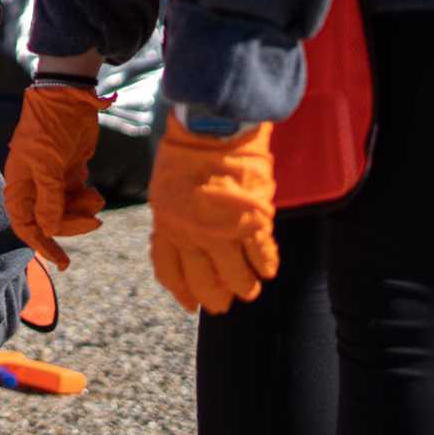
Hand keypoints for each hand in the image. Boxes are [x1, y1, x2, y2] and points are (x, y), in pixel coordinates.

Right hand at [1, 80, 106, 268]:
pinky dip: (88, 201)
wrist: (68, 99)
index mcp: (19, 185)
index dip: (40, 245)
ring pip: (66, 211)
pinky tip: (95, 194)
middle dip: (71, 225)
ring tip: (96, 200)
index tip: (60, 261)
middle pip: (49, 220)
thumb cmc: (49, 129)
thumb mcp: (47, 164)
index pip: (24, 224)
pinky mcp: (69, 173)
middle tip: (94, 222)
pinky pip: (77, 198)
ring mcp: (52, 180)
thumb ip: (49, 199)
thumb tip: (49, 230)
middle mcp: (33, 186)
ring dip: (82, 211)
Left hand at [148, 115, 278, 312]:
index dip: (181, 291)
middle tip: (224, 305)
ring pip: (235, 276)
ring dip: (244, 287)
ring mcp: (220, 230)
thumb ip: (173, 217)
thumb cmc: (187, 152)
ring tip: (250, 290)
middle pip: (203, 281)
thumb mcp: (165, 187)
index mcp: (166, 223)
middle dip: (214, 298)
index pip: (169, 270)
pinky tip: (268, 270)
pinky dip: (266, 265)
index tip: (190, 305)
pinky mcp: (250, 222)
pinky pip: (260, 255)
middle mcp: (190, 234)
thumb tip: (181, 241)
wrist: (211, 129)